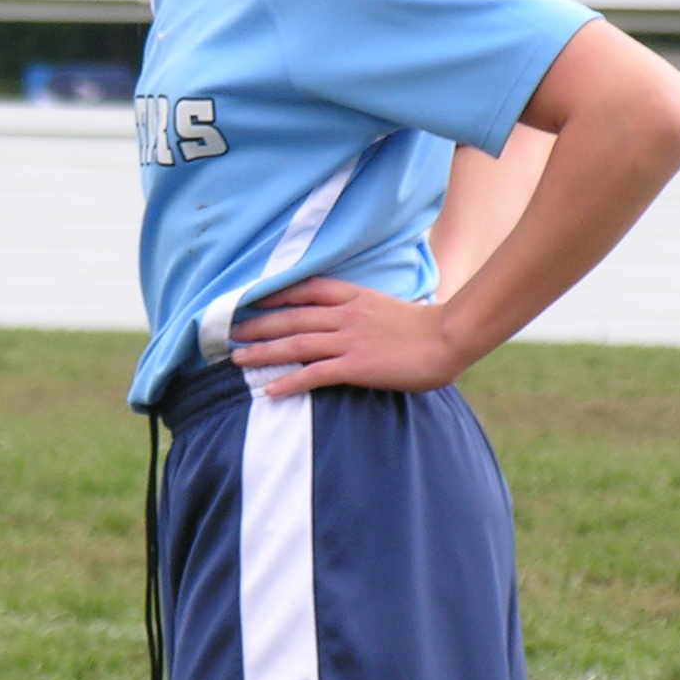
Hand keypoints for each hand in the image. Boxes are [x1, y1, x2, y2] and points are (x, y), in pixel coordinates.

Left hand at [227, 278, 468, 396]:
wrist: (448, 337)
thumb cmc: (425, 327)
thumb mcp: (389, 306)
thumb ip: (364, 310)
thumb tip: (350, 320)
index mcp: (354, 297)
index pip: (305, 289)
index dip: (276, 295)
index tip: (252, 300)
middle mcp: (345, 315)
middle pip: (291, 318)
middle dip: (258, 325)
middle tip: (230, 332)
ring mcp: (348, 340)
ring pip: (295, 344)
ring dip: (264, 353)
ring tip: (239, 360)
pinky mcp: (355, 366)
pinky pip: (315, 374)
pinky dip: (290, 382)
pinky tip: (270, 390)